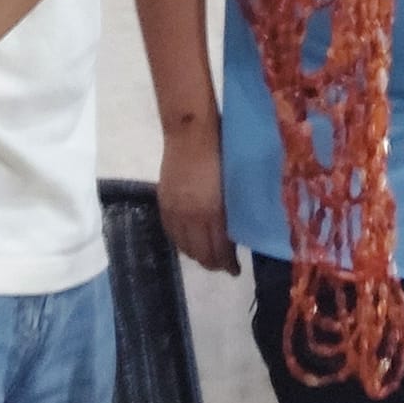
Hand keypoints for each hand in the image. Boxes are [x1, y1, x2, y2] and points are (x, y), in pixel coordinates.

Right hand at [158, 125, 237, 274]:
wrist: (190, 132)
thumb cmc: (222, 150)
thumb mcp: (235, 183)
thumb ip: (234, 209)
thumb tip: (240, 227)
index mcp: (213, 212)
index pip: (219, 250)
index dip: (228, 264)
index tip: (236, 270)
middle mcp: (192, 217)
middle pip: (201, 254)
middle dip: (213, 264)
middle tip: (224, 266)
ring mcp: (175, 211)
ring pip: (184, 247)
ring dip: (197, 255)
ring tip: (207, 256)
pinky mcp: (164, 203)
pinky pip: (171, 233)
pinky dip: (182, 242)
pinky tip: (189, 242)